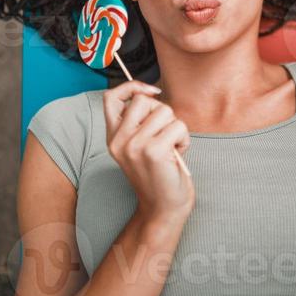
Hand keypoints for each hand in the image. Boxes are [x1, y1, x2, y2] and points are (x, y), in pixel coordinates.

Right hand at [103, 79, 194, 220]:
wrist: (164, 209)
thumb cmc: (159, 174)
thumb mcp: (141, 146)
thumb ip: (140, 122)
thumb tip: (151, 92)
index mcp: (113, 137)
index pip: (110, 97)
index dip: (131, 87)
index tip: (151, 92)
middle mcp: (119, 140)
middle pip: (144, 101)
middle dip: (163, 112)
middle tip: (165, 135)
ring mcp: (134, 145)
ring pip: (165, 111)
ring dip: (176, 128)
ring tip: (172, 148)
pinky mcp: (153, 151)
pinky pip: (178, 126)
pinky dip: (184, 139)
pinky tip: (178, 155)